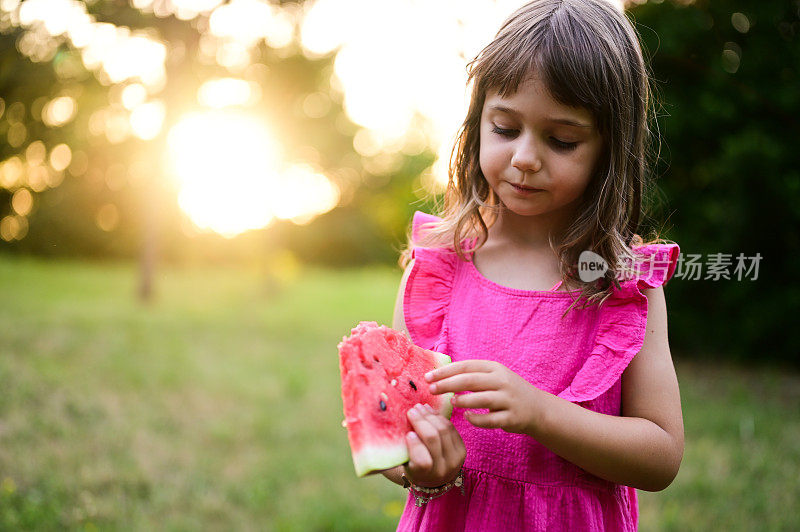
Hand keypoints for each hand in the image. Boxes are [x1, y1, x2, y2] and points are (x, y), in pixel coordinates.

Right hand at [404, 403, 465, 487]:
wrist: (434, 478)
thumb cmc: (412, 467)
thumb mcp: (404, 463)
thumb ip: (403, 448)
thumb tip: (398, 421)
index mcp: (423, 476)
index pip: (423, 461)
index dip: (416, 445)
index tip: (408, 433)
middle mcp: (441, 470)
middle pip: (433, 438)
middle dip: (421, 421)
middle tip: (412, 410)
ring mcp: (454, 460)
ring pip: (443, 430)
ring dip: (430, 416)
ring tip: (420, 407)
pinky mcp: (462, 450)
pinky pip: (451, 429)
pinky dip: (440, 418)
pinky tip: (430, 411)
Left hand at [426, 360, 543, 434]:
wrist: (538, 409)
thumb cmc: (507, 392)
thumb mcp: (494, 377)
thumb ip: (472, 375)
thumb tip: (440, 376)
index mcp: (495, 368)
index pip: (466, 366)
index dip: (445, 371)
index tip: (428, 377)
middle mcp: (503, 381)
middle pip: (471, 380)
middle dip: (448, 384)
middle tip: (432, 390)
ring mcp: (509, 399)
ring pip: (482, 399)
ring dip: (463, 400)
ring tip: (451, 402)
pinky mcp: (512, 417)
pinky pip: (490, 419)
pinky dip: (476, 419)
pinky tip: (467, 417)